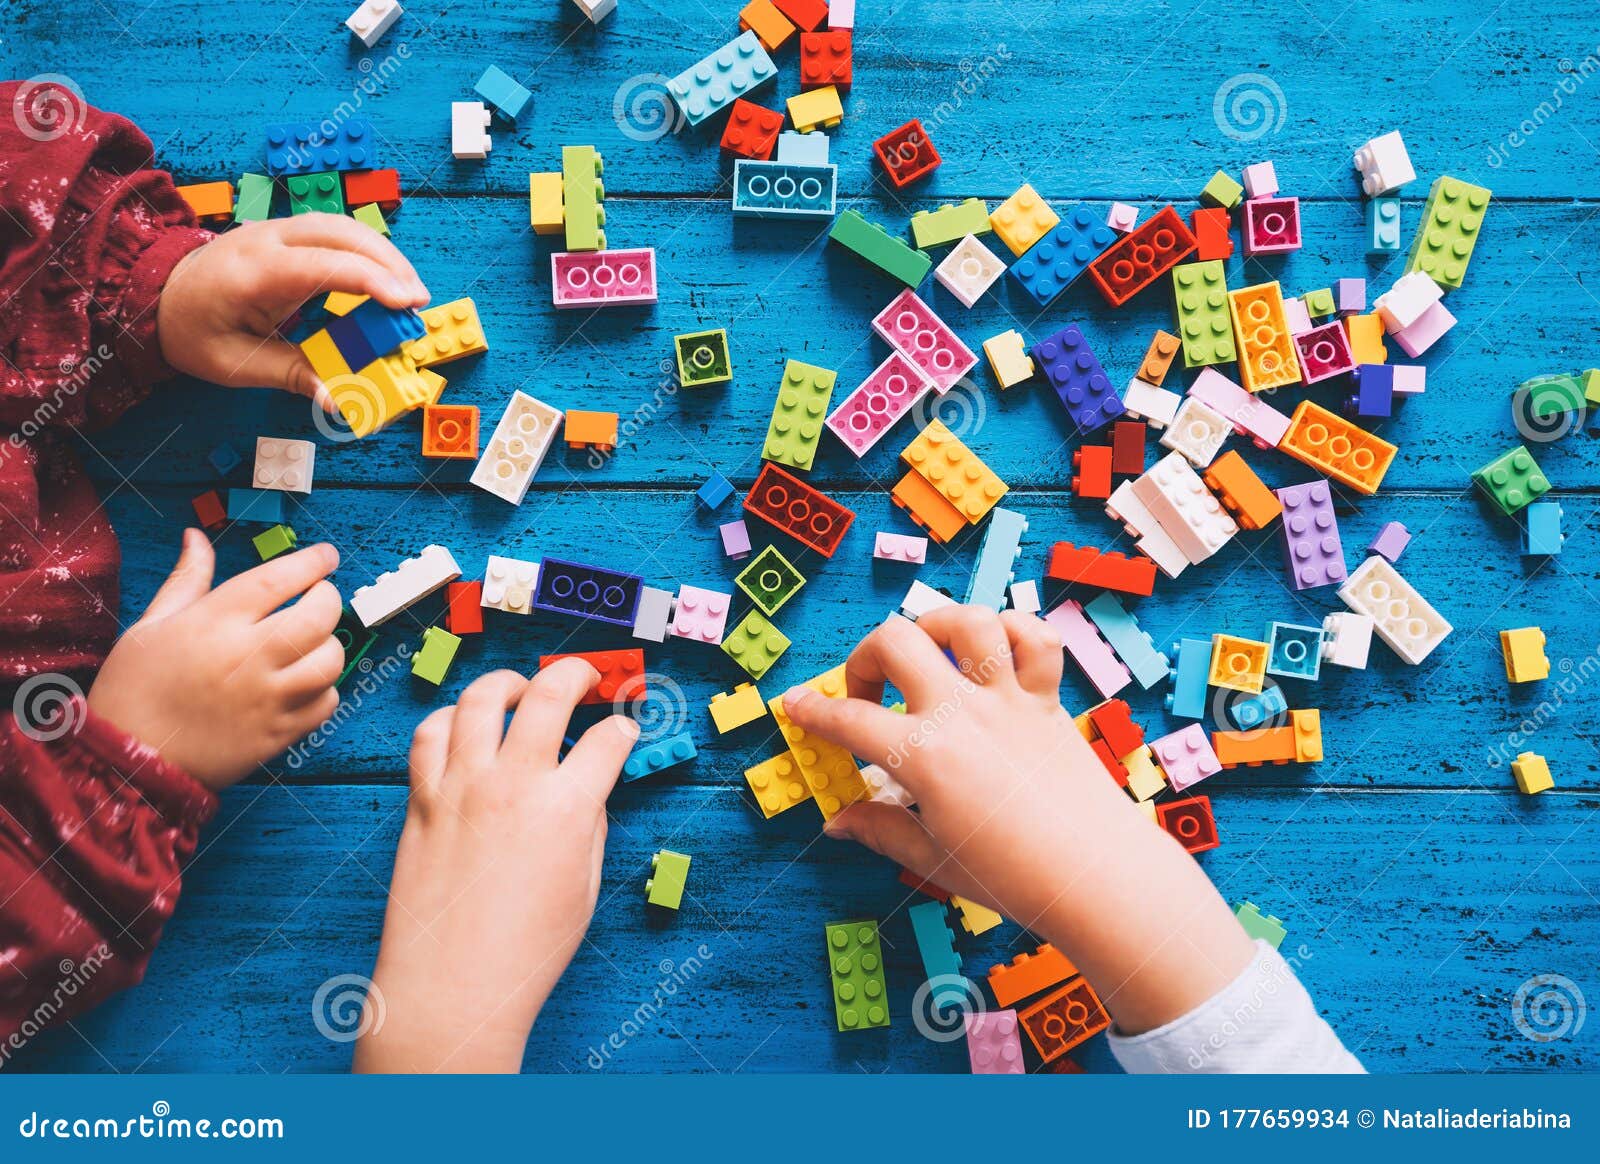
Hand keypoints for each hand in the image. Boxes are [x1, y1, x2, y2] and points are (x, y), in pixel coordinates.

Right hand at [87, 530, 342, 790]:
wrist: (129, 762)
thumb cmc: (134, 689)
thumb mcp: (151, 625)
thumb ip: (187, 579)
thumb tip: (196, 537)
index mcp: (215, 623)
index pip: (279, 579)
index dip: (311, 562)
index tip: (326, 556)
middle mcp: (248, 656)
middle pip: (319, 615)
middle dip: (329, 598)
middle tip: (320, 596)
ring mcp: (268, 698)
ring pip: (331, 661)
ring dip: (330, 644)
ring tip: (311, 642)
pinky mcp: (278, 734)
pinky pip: (326, 704)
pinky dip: (325, 690)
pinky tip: (304, 683)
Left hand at [157, 214, 428, 406]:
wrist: (157, 295)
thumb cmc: (195, 332)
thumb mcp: (237, 366)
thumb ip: (292, 376)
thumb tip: (339, 400)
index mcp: (254, 272)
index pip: (324, 264)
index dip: (372, 281)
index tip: (408, 303)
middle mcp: (268, 239)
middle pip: (342, 233)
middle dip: (389, 264)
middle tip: (419, 302)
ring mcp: (277, 230)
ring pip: (342, 225)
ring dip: (382, 255)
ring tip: (408, 293)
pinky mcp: (287, 234)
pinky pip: (334, 232)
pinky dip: (366, 252)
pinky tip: (383, 279)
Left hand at [353, 664, 638, 1073]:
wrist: (451, 990)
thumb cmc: (524, 954)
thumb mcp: (584, 889)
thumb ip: (590, 827)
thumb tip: (586, 789)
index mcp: (567, 809)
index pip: (608, 740)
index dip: (623, 728)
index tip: (622, 729)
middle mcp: (513, 785)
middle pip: (550, 694)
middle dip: (577, 674)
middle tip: (585, 676)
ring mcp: (460, 788)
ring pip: (482, 699)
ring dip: (509, 683)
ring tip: (520, 689)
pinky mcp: (421, 801)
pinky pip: (430, 734)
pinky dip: (451, 718)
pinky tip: (465, 725)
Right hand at [781, 605, 1254, 1034]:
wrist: (1097, 878)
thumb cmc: (1013, 879)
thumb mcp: (933, 859)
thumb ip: (881, 830)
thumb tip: (838, 821)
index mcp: (924, 758)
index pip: (848, 722)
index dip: (812, 711)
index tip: (797, 705)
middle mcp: (963, 714)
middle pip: (896, 642)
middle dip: (865, 657)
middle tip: (868, 692)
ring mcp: (1009, 701)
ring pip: (968, 621)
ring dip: (937, 625)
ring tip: (928, 651)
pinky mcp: (1048, 700)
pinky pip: (1035, 639)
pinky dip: (1013, 633)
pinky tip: (994, 655)